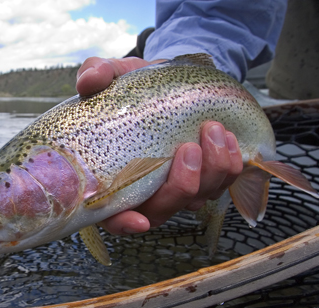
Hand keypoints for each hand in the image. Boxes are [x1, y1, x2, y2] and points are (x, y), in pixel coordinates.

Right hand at [76, 57, 242, 233]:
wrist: (167, 82)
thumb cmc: (131, 88)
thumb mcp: (111, 75)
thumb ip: (95, 74)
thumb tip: (89, 81)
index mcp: (111, 178)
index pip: (110, 215)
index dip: (123, 224)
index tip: (138, 220)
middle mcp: (143, 191)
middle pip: (161, 211)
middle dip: (182, 186)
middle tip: (190, 148)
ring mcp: (173, 188)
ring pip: (195, 200)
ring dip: (212, 172)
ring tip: (214, 131)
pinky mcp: (201, 179)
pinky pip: (220, 185)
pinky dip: (229, 166)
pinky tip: (226, 137)